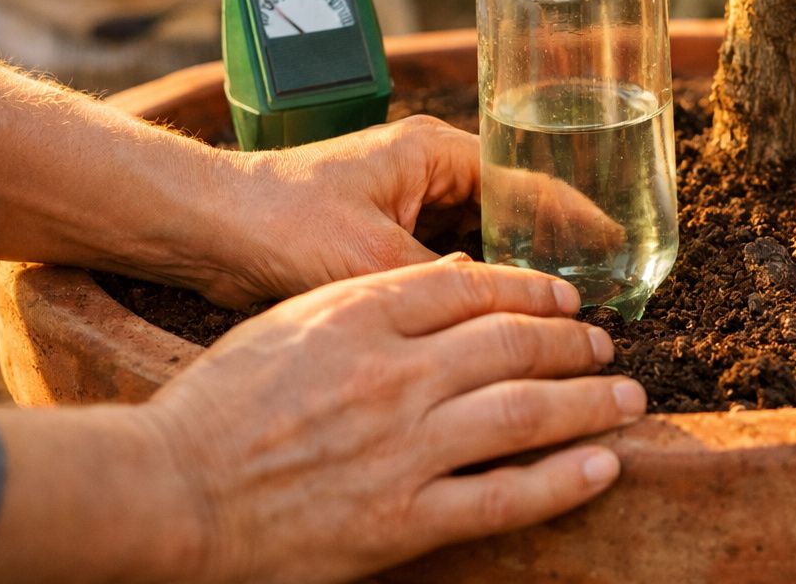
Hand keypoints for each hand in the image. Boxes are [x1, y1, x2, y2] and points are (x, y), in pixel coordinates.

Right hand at [150, 257, 641, 582]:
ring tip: (627, 396)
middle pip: (513, 342)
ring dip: (588, 402)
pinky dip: (563, 481)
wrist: (168, 493)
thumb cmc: (221, 402)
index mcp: (359, 317)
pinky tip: (604, 467)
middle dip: (573, 340)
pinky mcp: (401, 519)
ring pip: (524, 414)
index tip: (567, 296)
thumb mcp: (292, 320)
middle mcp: (392, 377)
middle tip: (605, 344)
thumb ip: (375, 296)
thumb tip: (460, 276)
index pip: (474, 288)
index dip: (534, 288)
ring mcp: (401, 450)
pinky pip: (504, 495)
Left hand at [199, 116, 624, 308]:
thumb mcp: (374, 258)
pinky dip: (470, 287)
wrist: (203, 231)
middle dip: (548, 247)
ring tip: (557, 312)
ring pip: (479, 237)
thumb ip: (445, 280)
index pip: (525, 179)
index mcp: (432, 151)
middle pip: (509, 208)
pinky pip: (445, 260)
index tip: (616, 245)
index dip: (574, 215)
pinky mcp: (381, 235)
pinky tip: (493, 324)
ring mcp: (403, 202)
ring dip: (509, 271)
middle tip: (597, 288)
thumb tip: (503, 308)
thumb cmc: (280, 224)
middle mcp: (424, 170)